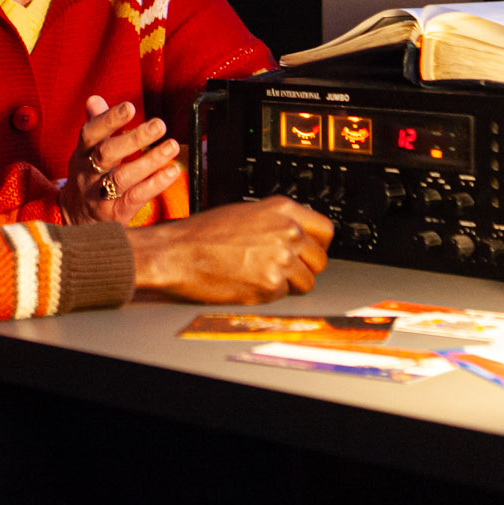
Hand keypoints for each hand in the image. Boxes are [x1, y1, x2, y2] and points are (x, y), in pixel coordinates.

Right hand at [58, 96, 183, 224]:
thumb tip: (95, 99)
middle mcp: (87, 174)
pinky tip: (172, 171)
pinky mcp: (114, 214)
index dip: (108, 119)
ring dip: (149, 161)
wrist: (77, 222)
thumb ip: (96, 125)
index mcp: (81, 154)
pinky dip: (155, 184)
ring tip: (171, 146)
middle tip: (159, 124)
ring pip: (123, 178)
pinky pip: (135, 198)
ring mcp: (99, 196)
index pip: (91, 133)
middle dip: (133, 138)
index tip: (130, 107)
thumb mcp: (87, 153)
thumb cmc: (89, 178)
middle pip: (107, 154)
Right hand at [126, 197, 332, 303]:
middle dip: (304, 267)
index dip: (318, 244)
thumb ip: (276, 220)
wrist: (178, 253)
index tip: (311, 251)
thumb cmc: (203, 234)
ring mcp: (282, 258)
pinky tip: (248, 282)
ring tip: (261, 275)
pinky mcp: (271, 284)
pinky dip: (269, 294)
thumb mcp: (246, 212)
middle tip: (282, 269)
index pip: (325, 230)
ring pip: (307, 281)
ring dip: (289, 284)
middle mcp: (288, 231)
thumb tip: (298, 232)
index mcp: (283, 209)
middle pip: (320, 259)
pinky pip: (284, 295)